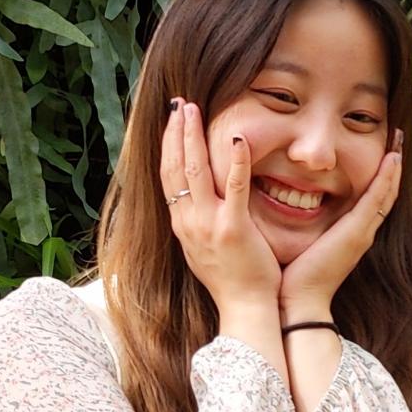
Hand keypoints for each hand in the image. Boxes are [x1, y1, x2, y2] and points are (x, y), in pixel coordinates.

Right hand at [160, 99, 280, 313]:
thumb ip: (197, 222)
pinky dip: (234, 162)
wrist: (244, 308)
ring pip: (195, 171)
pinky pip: (233, 189)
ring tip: (194, 110)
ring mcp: (208, 225)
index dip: (167, 146)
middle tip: (179, 103)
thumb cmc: (230, 280)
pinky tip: (237, 138)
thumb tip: (193, 201)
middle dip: (175, 132)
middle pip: (175, 168)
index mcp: (181, 225)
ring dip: (193, 136)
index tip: (171, 121)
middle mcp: (188, 222)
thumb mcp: (202, 248)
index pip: (167, 176)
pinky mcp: (233, 229)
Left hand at [278, 128, 403, 320]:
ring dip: (394, 167)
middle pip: (384, 193)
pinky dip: (386, 179)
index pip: (369, 199)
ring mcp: (363, 232)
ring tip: (399, 141)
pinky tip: (392, 159)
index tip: (382, 152)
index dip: (378, 176)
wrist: (298, 303)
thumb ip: (304, 229)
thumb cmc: (294, 278)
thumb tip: (289, 208)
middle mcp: (362, 232)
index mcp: (350, 234)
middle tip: (397, 138)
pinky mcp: (357, 233)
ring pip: (386, 193)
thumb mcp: (302, 245)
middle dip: (392, 167)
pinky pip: (377, 200)